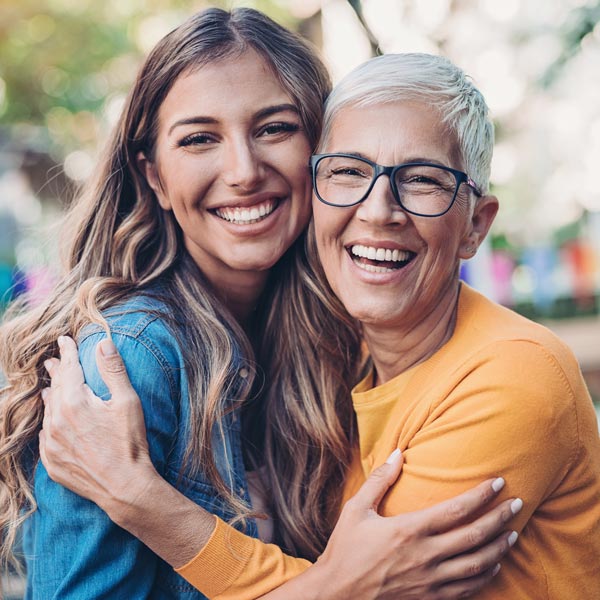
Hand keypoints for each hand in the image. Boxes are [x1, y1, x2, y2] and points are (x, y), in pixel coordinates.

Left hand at [39, 335, 156, 519]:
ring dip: (51, 397)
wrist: (123, 487)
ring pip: (47, 412)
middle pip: (54, 388)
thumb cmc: (129, 443)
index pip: (68, 368)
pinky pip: (45, 436)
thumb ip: (113, 370)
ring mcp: (51, 444)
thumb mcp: (128, 402)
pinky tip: (54, 423)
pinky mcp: (52, 462)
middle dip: (56, 372)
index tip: (64, 340)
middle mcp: (56, 421)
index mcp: (74, 402)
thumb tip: (103, 343)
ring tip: (51, 388)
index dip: (68, 352)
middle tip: (53, 360)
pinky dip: (50, 423)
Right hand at [313, 456, 519, 599]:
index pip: (456, 510)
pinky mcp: (429, 598)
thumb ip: (379, 480)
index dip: (481, 495)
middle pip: (474, 536)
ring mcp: (430, 580)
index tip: (498, 483)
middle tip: (517, 504)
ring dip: (499, 547)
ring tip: (513, 533)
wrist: (338, 593)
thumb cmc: (345, 548)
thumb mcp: (356, 508)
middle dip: (500, 518)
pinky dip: (486, 576)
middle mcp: (425, 555)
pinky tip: (495, 565)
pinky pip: (468, 589)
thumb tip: (397, 453)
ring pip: (477, 564)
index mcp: (409, 529)